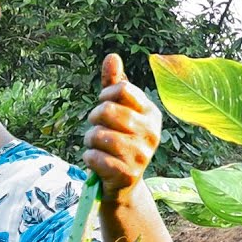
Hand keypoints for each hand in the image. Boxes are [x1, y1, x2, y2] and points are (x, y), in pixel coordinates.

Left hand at [83, 54, 160, 202]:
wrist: (123, 185)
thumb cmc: (119, 141)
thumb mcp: (119, 112)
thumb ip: (115, 85)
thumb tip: (112, 56)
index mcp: (152, 114)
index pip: (124, 90)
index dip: (106, 95)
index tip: (104, 105)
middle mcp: (151, 134)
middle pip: (108, 110)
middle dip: (93, 118)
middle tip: (96, 127)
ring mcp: (141, 156)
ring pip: (99, 134)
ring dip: (89, 139)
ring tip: (96, 145)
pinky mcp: (127, 174)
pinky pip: (95, 157)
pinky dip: (89, 157)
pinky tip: (96, 161)